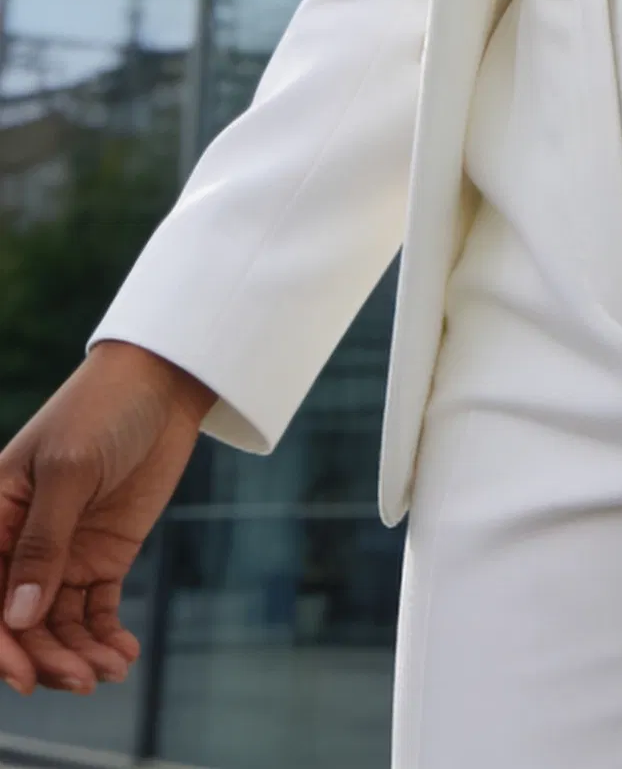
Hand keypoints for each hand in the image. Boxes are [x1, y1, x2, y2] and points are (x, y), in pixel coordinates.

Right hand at [0, 342, 215, 696]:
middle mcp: (23, 541)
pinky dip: (106, 638)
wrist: (164, 382)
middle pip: (21, 619)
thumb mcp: (69, 470)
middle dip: (46, 657)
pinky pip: (96, 611)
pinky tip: (124, 654)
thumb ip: (43, 543)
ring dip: (78, 654)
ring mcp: (64, 552)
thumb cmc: (103, 409)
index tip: (25, 678)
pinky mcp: (103, 556)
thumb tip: (18, 617)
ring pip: (57, 624)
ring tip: (110, 669)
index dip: (0, 642)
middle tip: (82, 680)